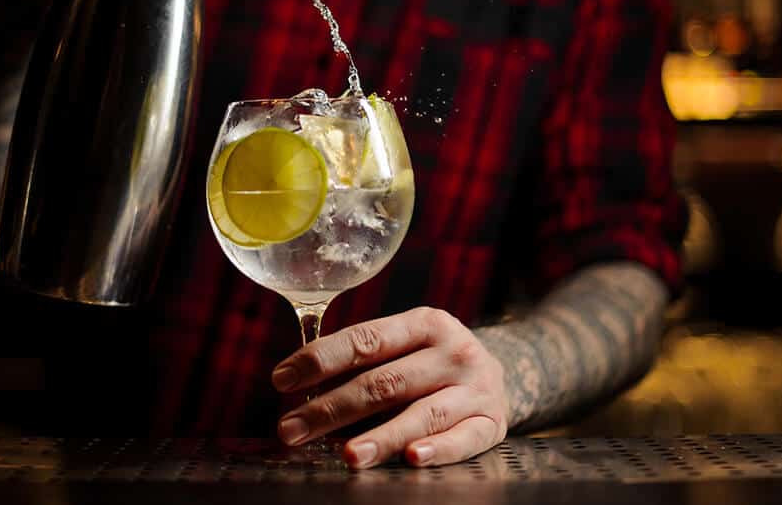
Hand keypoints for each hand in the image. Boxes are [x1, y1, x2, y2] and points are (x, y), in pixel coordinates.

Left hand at [272, 307, 509, 468]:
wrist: (500, 374)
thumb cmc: (432, 362)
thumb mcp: (407, 345)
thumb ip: (364, 358)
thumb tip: (297, 383)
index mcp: (425, 323)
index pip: (365, 340)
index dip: (320, 360)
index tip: (282, 379)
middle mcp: (453, 350)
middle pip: (385, 382)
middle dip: (332, 408)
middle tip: (292, 429)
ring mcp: (476, 387)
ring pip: (422, 413)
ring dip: (382, 436)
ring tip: (348, 455)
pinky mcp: (492, 422)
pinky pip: (464, 439)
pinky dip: (438, 450)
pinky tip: (412, 458)